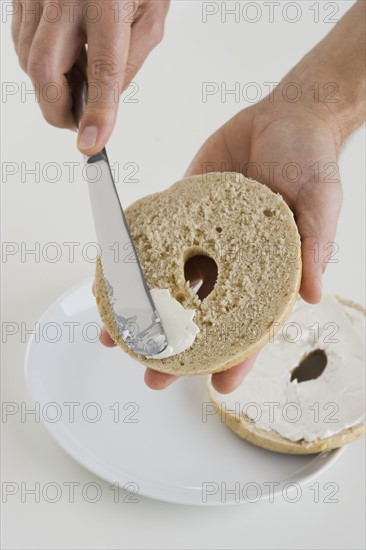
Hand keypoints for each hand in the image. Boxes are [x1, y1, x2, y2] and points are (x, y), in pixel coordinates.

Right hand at [12, 0, 168, 153]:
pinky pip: (20, 45)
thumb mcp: (151, 15)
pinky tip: (64, 58)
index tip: (91, 142)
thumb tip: (103, 103)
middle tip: (78, 123)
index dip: (97, 111)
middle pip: (44, 71)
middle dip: (58, 111)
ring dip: (51, 87)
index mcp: (108, 0)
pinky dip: (40, 66)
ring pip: (28, 63)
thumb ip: (130, 62)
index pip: (102, 69)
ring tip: (78, 77)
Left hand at [143, 82, 342, 391]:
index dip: (239, 357)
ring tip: (117, 336)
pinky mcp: (185, 214)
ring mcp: (206, 241)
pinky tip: (116, 279)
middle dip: (178, 346)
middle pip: (203, 315)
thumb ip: (316, 245)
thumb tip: (314, 295)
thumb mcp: (322, 201)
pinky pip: (156, 243)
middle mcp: (233, 264)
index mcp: (269, 272)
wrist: (285, 117)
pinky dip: (136, 263)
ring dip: (146, 312)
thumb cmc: (312, 161)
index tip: (219, 385)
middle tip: (152, 374)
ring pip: (171, 285)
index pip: (252, 325)